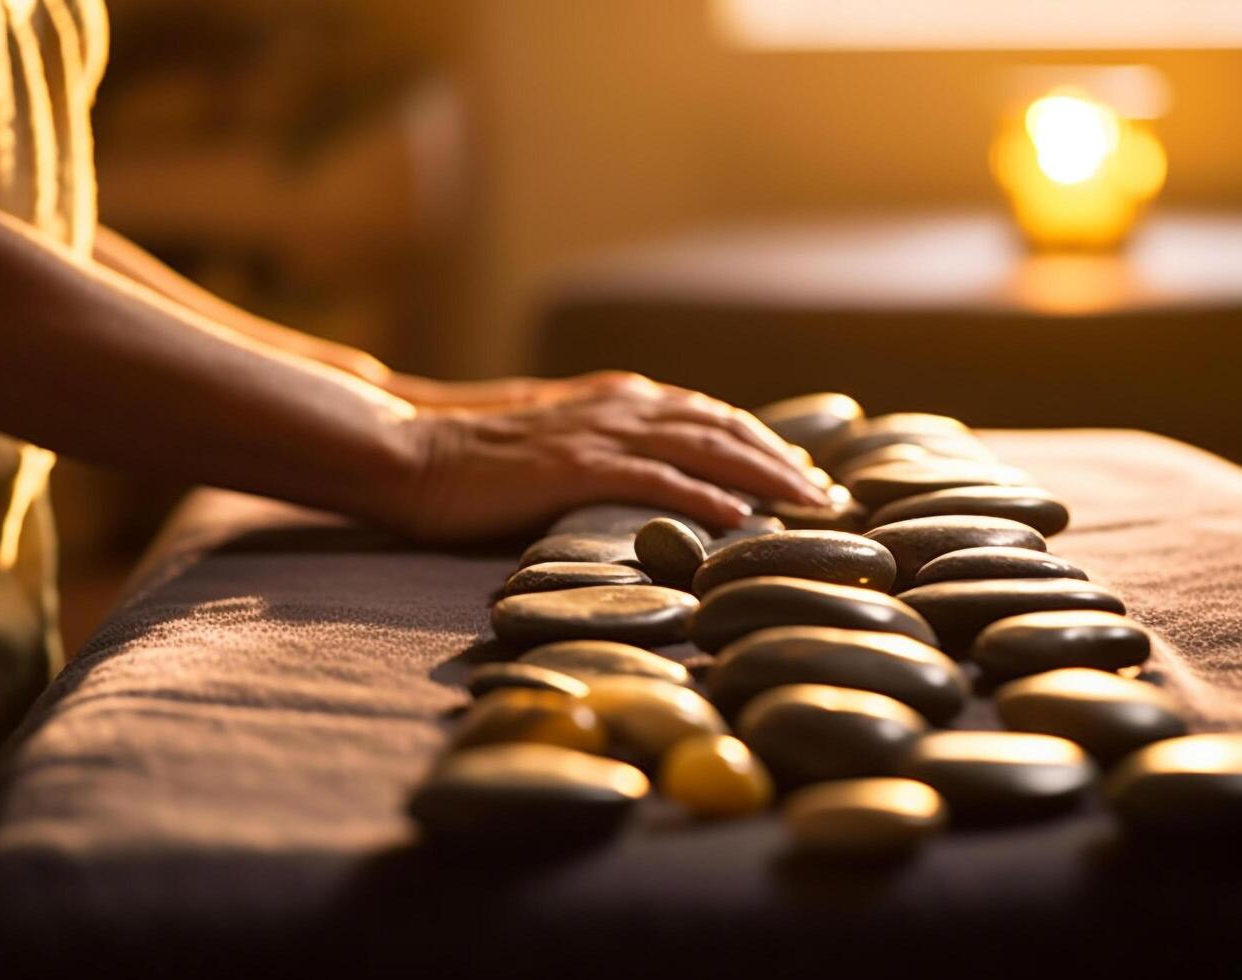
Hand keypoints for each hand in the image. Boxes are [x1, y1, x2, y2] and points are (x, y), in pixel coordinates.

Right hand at [385, 373, 826, 541]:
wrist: (413, 452)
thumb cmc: (477, 460)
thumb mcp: (556, 446)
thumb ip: (607, 453)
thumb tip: (654, 485)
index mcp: (618, 399)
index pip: (711, 417)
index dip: (763, 445)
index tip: (804, 477)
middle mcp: (620, 406)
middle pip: (724, 427)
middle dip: (782, 461)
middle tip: (828, 500)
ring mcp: (600, 432)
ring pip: (706, 447)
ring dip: (764, 477)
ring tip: (808, 509)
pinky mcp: (577, 465)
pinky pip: (657, 479)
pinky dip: (704, 496)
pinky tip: (739, 518)